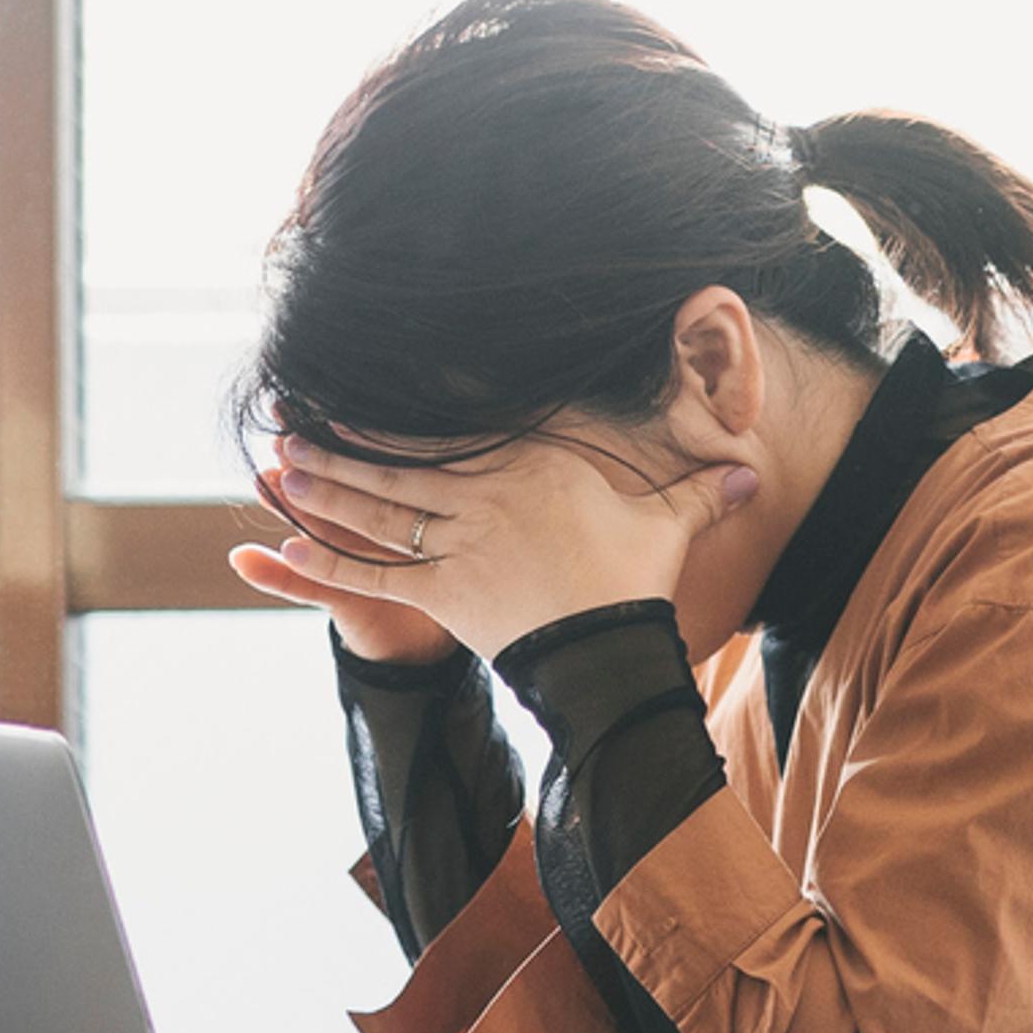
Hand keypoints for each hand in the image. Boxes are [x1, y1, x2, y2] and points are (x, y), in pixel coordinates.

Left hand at [243, 419, 763, 664]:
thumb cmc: (636, 583)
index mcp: (529, 465)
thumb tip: (753, 473)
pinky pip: (372, 574)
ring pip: (376, 507)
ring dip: (323, 485)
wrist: (612, 653)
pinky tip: (286, 543)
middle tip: (291, 413)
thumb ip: (698, 492)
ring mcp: (457, 543)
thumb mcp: (666, 526)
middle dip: (340, 436)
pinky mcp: (442, 592)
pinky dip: (327, 559)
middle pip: (399, 458)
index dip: (404, 402)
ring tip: (280, 462)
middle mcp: (482, 495)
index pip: (455, 423)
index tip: (366, 380)